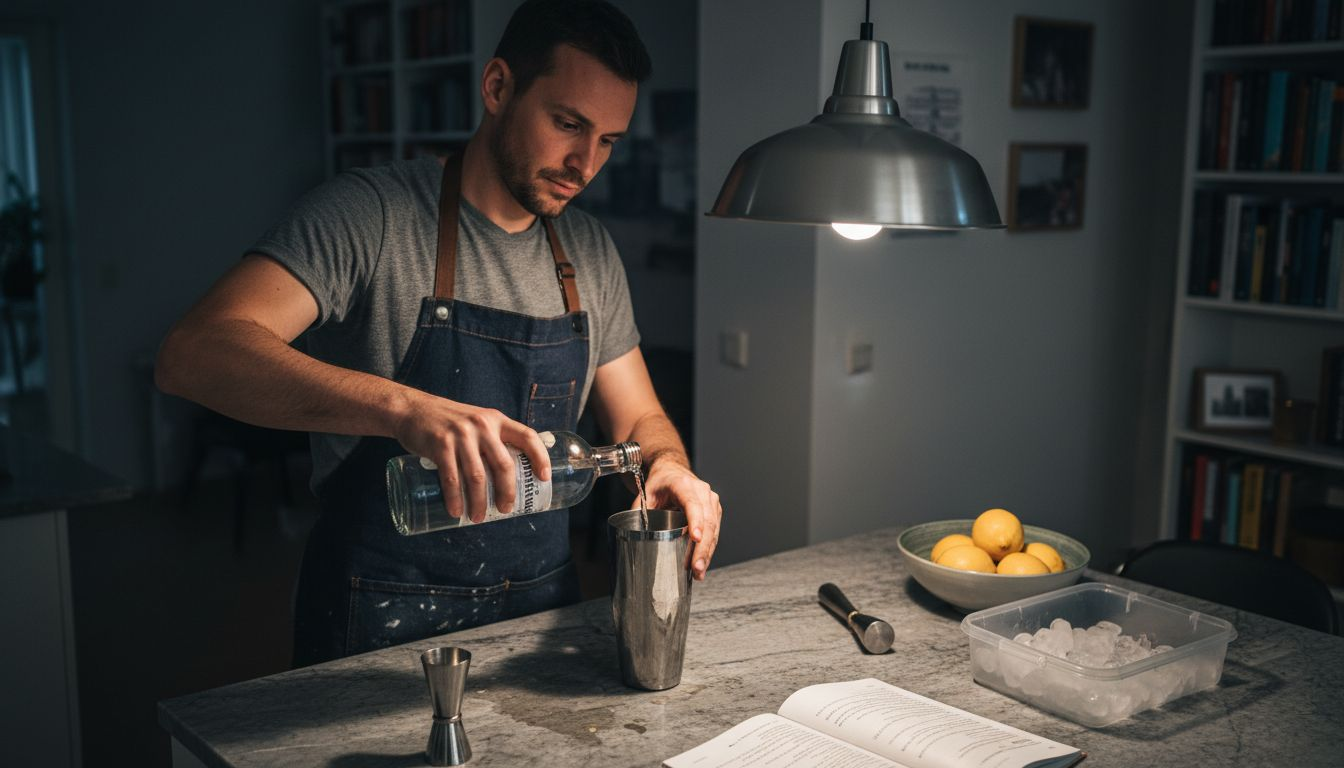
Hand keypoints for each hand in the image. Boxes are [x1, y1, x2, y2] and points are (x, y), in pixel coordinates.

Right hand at [394, 391, 548, 522]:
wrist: (412, 409)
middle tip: (505, 510)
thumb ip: (491, 441)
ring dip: (479, 502)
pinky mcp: (440, 445)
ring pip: (478, 477)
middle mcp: (482, 425)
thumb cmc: (449, 422)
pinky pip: (452, 478)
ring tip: (478, 518)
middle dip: (507, 492)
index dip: (540, 457)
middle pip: (504, 465)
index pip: (527, 436)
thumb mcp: (476, 422)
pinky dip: (455, 498)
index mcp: (496, 420)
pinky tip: (457, 511)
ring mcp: (460, 435)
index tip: (545, 478)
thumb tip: (508, 476)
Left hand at [641, 460, 721, 580]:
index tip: (695, 538)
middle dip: (702, 548)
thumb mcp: (645, 494)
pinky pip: (715, 531)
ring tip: (698, 572)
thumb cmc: (660, 482)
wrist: (672, 471)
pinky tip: (702, 563)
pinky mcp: (715, 510)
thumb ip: (639, 513)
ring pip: (714, 528)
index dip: (695, 521)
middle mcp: (702, 491)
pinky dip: (709, 548)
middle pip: (707, 521)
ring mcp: (711, 501)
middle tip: (696, 568)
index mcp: (683, 485)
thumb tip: (632, 536)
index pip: (692, 504)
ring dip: (707, 552)